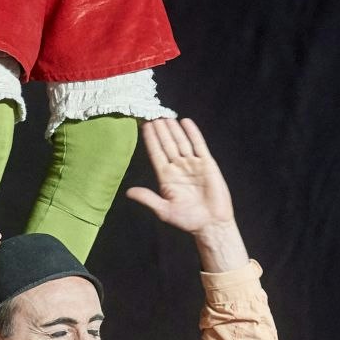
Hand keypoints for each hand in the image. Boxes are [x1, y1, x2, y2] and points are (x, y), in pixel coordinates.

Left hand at [127, 120, 248, 269]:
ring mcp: (192, 164)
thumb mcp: (164, 210)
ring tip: (166, 116)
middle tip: (153, 115)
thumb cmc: (188, 220)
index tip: (143, 126)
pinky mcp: (207, 164)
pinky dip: (193, 133)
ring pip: (181, 142)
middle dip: (160, 130)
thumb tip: (128, 193)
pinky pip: (199, 145)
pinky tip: (185, 122)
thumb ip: (148, 198)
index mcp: (166, 177)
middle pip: (167, 144)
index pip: (156, 153)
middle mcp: (178, 167)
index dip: (150, 140)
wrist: (211, 224)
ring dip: (173, 129)